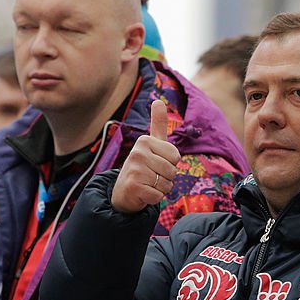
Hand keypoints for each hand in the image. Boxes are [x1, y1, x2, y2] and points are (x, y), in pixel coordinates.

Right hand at [111, 98, 180, 213]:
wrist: (123, 191)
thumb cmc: (143, 166)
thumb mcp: (151, 144)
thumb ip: (157, 124)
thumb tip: (158, 100)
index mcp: (144, 140)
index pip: (175, 156)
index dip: (170, 164)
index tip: (156, 163)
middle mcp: (137, 152)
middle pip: (172, 171)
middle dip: (166, 178)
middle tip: (150, 176)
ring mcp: (134, 169)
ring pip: (166, 184)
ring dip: (160, 188)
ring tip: (147, 184)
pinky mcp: (133, 186)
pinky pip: (158, 196)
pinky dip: (154, 198)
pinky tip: (143, 193)